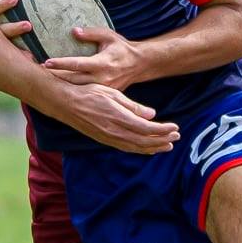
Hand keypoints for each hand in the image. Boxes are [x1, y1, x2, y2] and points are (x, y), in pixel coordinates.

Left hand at [42, 26, 143, 88]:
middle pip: (73, 80)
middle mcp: (101, 78)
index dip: (61, 63)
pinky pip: (84, 94)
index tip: (46, 62)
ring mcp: (102, 89)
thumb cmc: (122, 48)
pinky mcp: (103, 94)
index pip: (77, 64)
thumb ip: (91, 33)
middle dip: (54, 77)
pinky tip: (57, 89)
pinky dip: (70, 91)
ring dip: (60, 85)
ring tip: (42, 82)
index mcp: (102, 63)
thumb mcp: (109, 36)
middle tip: (37, 73)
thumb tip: (74, 31)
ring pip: (77, 89)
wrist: (140, 65)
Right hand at [62, 82, 177, 153]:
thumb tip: (151, 115)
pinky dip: (139, 149)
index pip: (146, 128)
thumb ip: (132, 106)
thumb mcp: (113, 94)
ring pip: (136, 147)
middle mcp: (114, 131)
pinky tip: (147, 148)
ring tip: (167, 146)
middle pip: (144, 140)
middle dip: (162, 140)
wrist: (65, 103)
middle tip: (177, 137)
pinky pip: (126, 148)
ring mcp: (108, 138)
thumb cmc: (88, 93)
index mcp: (118, 117)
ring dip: (153, 147)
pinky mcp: (104, 139)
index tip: (175, 127)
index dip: (163, 130)